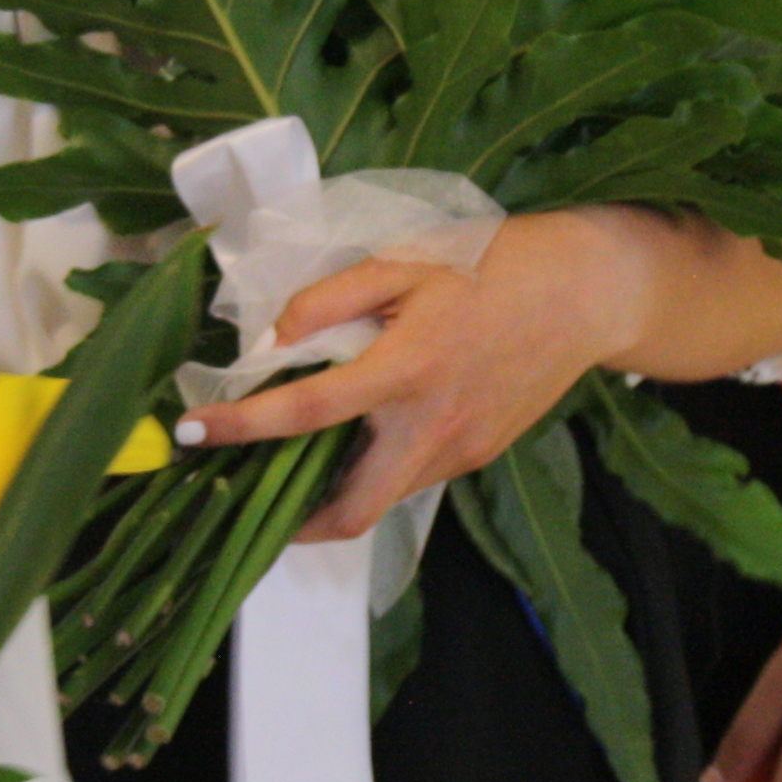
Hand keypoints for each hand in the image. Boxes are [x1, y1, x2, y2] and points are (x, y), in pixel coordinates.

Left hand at [179, 213, 648, 540]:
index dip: (240, 427)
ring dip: (338, 490)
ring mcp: (461, 448)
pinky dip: (379, 467)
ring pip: (384, 496)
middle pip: (350, 510)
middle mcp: (431, 425)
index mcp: (405, 370)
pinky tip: (369, 431)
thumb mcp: (405, 259)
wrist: (588, 291)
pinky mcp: (480, 453)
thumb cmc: (492, 263)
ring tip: (301, 458)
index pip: (304, 413)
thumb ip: (330, 299)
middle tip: (250, 498)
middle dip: (293, 522)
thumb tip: (273, 338)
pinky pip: (415, 475)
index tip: (193, 434)